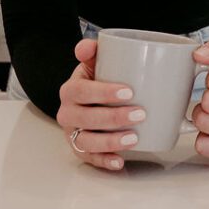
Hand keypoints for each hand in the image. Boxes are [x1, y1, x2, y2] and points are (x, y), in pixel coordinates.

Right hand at [56, 38, 141, 170]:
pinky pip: (90, 159)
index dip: (103, 92)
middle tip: (140, 114)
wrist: (90, 99)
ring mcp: (73, 133)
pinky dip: (104, 162)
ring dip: (110, 142)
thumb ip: (93, 50)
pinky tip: (119, 161)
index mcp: (70, 89)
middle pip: (86, 118)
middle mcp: (67, 113)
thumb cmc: (97, 80)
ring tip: (134, 139)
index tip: (129, 92)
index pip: (81, 91)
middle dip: (114, 118)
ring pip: (86, 141)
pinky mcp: (81, 149)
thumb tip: (87, 46)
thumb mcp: (95, 62)